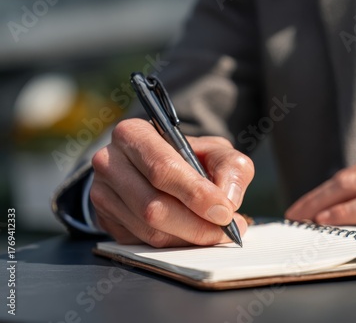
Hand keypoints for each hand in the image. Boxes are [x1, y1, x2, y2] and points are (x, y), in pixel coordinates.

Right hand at [90, 118, 253, 246]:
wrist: (158, 168)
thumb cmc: (189, 157)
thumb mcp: (215, 150)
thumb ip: (230, 168)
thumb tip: (228, 202)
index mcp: (134, 134)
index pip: (163, 169)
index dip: (196, 194)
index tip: (224, 212)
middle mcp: (110, 163)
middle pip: (153, 206)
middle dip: (196, 224)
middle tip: (226, 229)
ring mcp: (102, 195)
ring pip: (150, 230)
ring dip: (189, 238)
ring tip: (215, 233)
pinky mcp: (106, 221)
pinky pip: (143, 243)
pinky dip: (175, 244)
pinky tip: (192, 235)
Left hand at [285, 136, 355, 229]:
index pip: (351, 172)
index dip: (324, 190)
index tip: (306, 203)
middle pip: (344, 177)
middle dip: (315, 196)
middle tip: (293, 212)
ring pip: (353, 187)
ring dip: (321, 204)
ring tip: (301, 218)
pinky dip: (346, 211)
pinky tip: (327, 219)